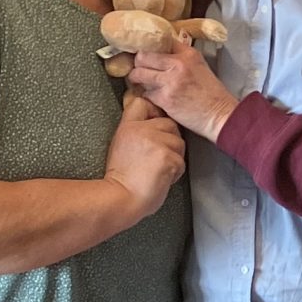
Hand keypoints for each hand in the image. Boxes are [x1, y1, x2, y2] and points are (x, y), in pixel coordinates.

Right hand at [104, 91, 186, 220]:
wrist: (121, 198)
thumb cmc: (123, 178)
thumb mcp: (121, 145)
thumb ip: (137, 131)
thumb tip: (154, 123)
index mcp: (128, 126)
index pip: (143, 103)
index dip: (154, 112)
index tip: (154, 127)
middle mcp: (141, 130)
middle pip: (170, 124)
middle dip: (169, 141)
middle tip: (155, 159)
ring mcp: (155, 142)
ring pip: (179, 143)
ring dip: (174, 158)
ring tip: (157, 169)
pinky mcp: (167, 157)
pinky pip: (181, 161)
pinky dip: (175, 172)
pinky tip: (160, 178)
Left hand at [123, 37, 236, 141]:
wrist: (220, 116)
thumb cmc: (212, 95)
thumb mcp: (200, 67)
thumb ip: (181, 58)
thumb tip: (161, 53)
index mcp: (188, 54)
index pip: (160, 42)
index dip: (150, 48)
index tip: (147, 54)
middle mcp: (178, 64)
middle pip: (143, 56)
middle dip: (138, 63)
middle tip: (140, 69)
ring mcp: (170, 82)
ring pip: (139, 74)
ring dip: (137, 79)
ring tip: (141, 82)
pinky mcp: (165, 99)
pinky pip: (145, 93)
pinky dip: (147, 95)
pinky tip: (154, 97)